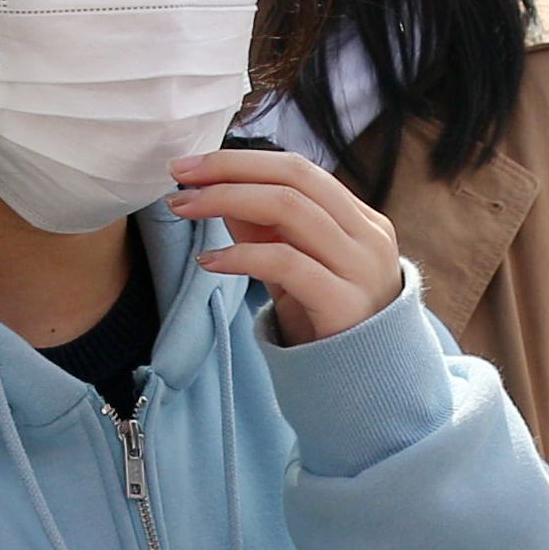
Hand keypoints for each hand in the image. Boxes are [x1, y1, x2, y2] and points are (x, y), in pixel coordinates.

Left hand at [172, 147, 406, 344]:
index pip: (298, 170)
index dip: (242, 161)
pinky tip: (210, 261)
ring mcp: (360, 267)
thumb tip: (217, 189)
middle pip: (294, 177)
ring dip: (227, 200)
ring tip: (185, 208)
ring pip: (290, 209)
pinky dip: (241, 255)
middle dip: (231, 169)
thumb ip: (265, 230)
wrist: (368, 387)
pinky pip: (286, 262)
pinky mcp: (344, 302)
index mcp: (361, 220)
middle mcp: (367, 236)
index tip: (192, 166)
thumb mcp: (294, 269)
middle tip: (181, 175)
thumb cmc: (328, 324)